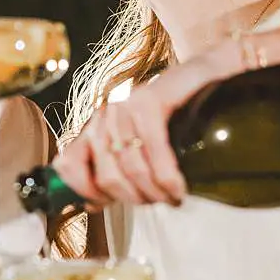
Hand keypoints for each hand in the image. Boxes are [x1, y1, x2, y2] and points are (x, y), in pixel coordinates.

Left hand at [53, 48, 234, 207]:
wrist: (211, 74)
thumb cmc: (179, 115)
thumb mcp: (141, 145)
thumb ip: (115, 171)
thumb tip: (91, 205)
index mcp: (97, 127)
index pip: (68, 164)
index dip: (85, 192)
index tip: (108, 205)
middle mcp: (106, 115)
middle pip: (107, 175)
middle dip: (136, 198)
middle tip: (158, 201)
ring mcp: (126, 105)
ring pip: (131, 167)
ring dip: (155, 192)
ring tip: (173, 196)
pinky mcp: (149, 99)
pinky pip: (153, 149)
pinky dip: (167, 176)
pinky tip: (177, 186)